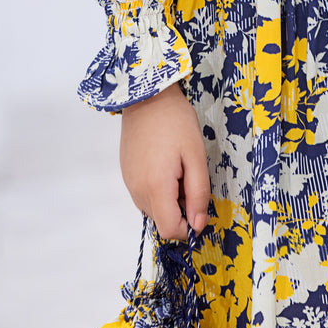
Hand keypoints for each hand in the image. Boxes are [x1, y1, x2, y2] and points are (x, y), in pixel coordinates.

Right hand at [118, 81, 211, 241]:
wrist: (147, 96)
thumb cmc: (176, 122)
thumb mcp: (196, 156)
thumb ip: (198, 193)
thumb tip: (199, 224)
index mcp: (155, 188)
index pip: (170, 230)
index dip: (189, 228)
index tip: (200, 207)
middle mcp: (138, 191)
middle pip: (162, 221)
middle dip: (181, 210)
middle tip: (191, 178)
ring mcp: (129, 183)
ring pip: (154, 209)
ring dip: (170, 199)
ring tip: (179, 168)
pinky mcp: (127, 174)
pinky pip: (145, 195)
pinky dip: (159, 189)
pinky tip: (166, 164)